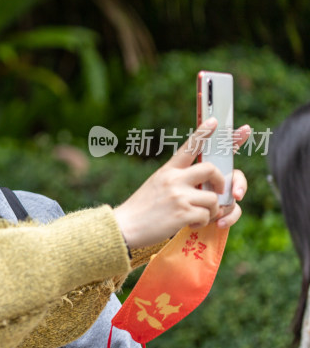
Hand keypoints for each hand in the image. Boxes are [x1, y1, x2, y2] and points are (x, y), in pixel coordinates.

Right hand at [113, 119, 250, 248]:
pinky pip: (206, 216)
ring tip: (198, 217)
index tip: (214, 121)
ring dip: (211, 211)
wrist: (126, 227)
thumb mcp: (156, 185)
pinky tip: (190, 225)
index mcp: (168, 170)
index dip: (203, 133)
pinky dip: (202, 223)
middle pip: (211, 169)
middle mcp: (174, 179)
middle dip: (221, 182)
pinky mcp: (182, 213)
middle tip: (219, 193)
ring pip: (213, 198)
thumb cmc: (142, 209)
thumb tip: (202, 184)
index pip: (189, 147)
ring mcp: (178, 195)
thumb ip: (177, 180)